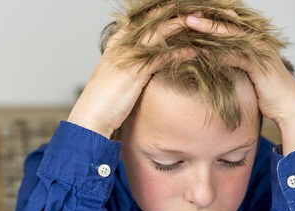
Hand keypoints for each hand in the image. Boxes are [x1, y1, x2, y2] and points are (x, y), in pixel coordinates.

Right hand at [67, 17, 193, 138]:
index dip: (163, 14)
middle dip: (176, 13)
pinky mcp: (135, 71)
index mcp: (118, 41)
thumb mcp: (119, 76)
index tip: (181, 11)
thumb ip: (132, 64)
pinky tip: (193, 51)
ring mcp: (128, 55)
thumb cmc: (105, 99)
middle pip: (153, 20)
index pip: (143, 20)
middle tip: (198, 10)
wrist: (92, 115)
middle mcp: (122, 43)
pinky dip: (179, 53)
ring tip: (202, 23)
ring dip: (182, 26)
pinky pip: (161, 56)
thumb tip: (148, 64)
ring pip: (159, 33)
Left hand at [185, 15, 294, 154]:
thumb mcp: (248, 75)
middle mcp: (259, 41)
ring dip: (208, 29)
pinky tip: (202, 51)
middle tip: (185, 14)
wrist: (288, 108)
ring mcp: (260, 51)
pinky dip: (218, 53)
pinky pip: (235, 55)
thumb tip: (216, 62)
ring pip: (230, 35)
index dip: (212, 19)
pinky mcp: (259, 64)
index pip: (231, 25)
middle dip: (207, 18)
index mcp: (256, 41)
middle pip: (229, 24)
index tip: (191, 16)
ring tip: (188, 24)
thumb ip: (235, 64)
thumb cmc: (268, 94)